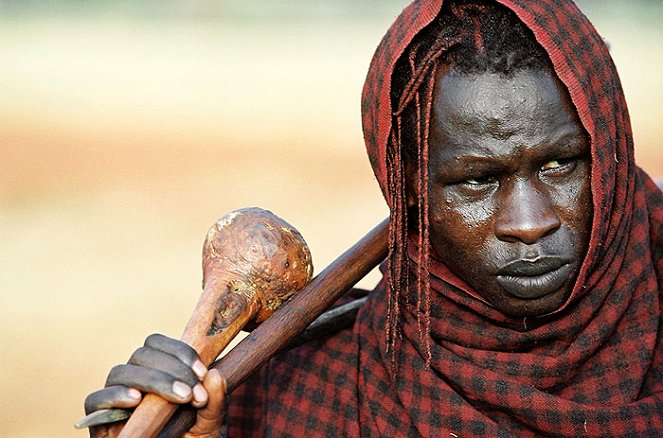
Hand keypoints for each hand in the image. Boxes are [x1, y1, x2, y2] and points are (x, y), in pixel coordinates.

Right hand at [83, 334, 225, 436]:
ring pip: (121, 372)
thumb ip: (215, 403)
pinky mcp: (98, 422)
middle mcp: (134, 383)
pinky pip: (95, 399)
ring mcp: (115, 402)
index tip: (202, 372)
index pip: (158, 344)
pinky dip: (115, 395)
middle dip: (172, 368)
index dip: (180, 351)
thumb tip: (215, 374)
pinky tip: (136, 401)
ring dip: (153, 380)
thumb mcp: (210, 426)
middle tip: (192, 393)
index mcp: (158, 374)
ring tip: (179, 398)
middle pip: (142, 354)